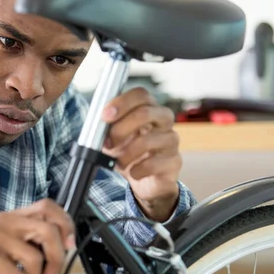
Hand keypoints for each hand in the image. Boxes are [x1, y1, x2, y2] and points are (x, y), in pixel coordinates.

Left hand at [101, 87, 180, 221]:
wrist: (141, 179)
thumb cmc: (127, 151)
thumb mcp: (113, 136)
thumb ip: (107, 126)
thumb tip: (98, 123)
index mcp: (148, 108)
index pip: (141, 95)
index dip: (122, 103)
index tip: (105, 115)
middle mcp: (163, 120)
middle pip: (145, 112)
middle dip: (120, 129)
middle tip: (107, 143)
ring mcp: (171, 140)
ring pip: (147, 141)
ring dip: (125, 154)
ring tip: (118, 163)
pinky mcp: (175, 161)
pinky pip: (153, 164)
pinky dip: (137, 170)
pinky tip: (133, 172)